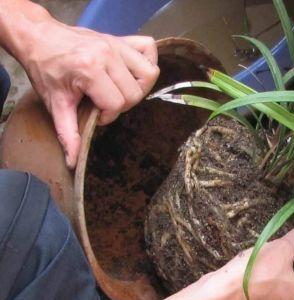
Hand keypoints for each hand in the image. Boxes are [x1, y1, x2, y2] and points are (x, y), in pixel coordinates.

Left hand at [19, 15, 158, 167]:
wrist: (38, 38)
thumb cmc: (46, 69)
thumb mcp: (55, 103)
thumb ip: (68, 133)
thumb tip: (74, 161)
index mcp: (90, 69)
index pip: (117, 103)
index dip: (107, 115)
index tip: (94, 112)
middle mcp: (107, 54)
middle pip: (135, 92)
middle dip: (121, 103)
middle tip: (104, 102)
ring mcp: (117, 44)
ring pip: (149, 73)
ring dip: (138, 86)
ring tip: (119, 89)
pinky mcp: (122, 38)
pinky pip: (149, 48)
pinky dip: (147, 61)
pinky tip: (132, 72)